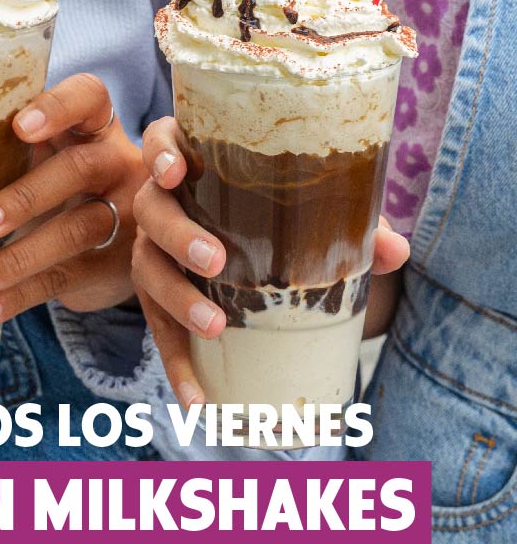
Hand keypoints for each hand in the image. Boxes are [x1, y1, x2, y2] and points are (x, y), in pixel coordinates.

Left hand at [0, 73, 145, 325]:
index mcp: (95, 127)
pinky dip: (22, 295)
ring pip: (77, 230)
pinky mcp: (116, 263)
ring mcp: (125, 213)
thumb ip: (10, 147)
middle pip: (80, 168)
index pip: (88, 98)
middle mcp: (117, 163)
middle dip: (26, 197)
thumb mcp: (52, 155)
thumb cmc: (64, 184)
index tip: (20, 127)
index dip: (58, 108)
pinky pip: (68, 277)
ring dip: (18, 258)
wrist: (125, 238)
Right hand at [131, 117, 410, 409]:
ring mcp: (153, 251)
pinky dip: (178, 367)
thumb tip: (394, 250)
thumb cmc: (276, 215)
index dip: (162, 153)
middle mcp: (162, 203)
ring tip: (214, 325)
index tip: (177, 171)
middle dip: (179, 234)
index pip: (164, 141)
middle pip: (152, 209)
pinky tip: (198, 402)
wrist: (239, 245)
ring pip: (148, 269)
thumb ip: (348, 223)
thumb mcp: (309, 211)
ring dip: (177, 299)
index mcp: (195, 164)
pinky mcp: (156, 301)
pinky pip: (159, 332)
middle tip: (215, 260)